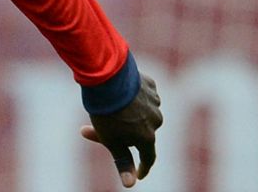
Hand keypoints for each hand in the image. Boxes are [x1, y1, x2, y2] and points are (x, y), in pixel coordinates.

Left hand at [81, 72, 161, 187]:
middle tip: (101, 125)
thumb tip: (131, 185)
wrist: (107, 77)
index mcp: (147, 136)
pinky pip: (142, 94)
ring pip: (142, 111)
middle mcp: (156, 120)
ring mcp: (154, 101)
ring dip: (128, 112)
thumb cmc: (106, 111)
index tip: (139, 173)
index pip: (148, 157)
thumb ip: (122, 161)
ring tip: (110, 104)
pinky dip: (132, 95)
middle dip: (126, 131)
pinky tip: (119, 90)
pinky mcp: (149, 84)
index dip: (143, 167)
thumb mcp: (110, 139)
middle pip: (142, 131)